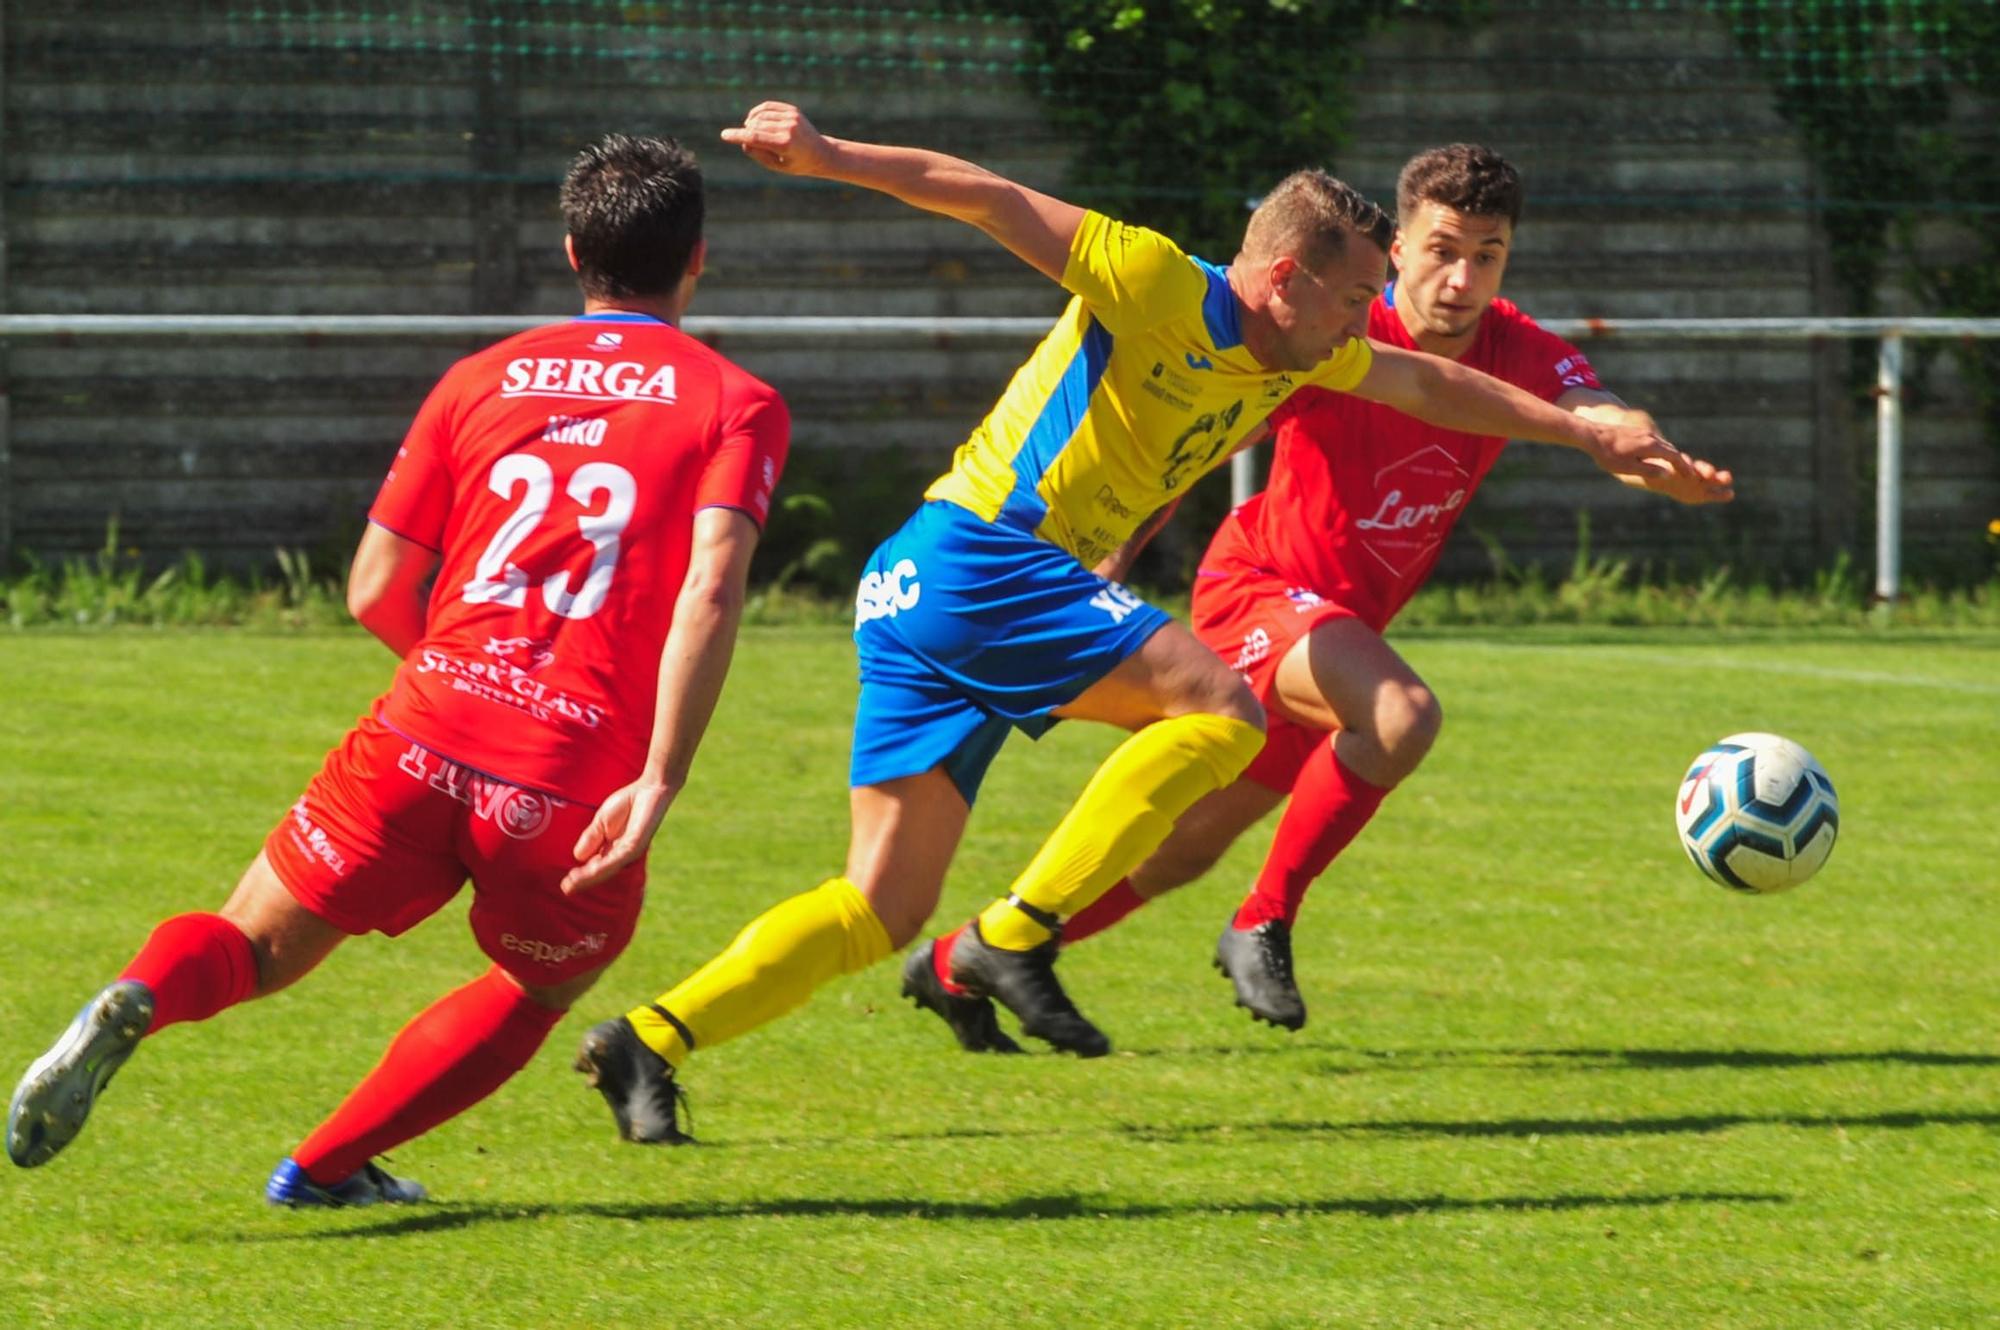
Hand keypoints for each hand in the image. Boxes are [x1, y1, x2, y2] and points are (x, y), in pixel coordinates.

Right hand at [561, 779, 677, 894]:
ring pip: (607, 869)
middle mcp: (621, 854)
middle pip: (600, 872)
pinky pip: (618, 858)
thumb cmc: (627, 804)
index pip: (595, 867)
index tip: (565, 885)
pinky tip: (591, 869)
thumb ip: (591, 838)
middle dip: (583, 881)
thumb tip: (578, 857)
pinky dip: (603, 865)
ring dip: (589, 877)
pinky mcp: (636, 845)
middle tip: (566, 889)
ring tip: (573, 883)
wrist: (648, 789)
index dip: (581, 876)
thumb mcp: (601, 823)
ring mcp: (630, 851)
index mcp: (612, 849)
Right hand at [720, 102, 833, 175]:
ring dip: (751, 122)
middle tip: (747, 142)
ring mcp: (791, 117)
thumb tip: (743, 141)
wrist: (820, 153)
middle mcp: (788, 128)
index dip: (737, 136)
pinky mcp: (792, 110)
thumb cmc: (797, 164)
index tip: (724, 135)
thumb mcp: (777, 166)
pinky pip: (767, 107)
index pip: (755, 137)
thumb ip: (759, 155)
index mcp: (785, 144)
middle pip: (755, 125)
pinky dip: (758, 112)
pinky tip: (754, 119)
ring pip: (760, 115)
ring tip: (751, 131)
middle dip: (746, 132)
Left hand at [1590, 422, 1734, 504]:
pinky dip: (1661, 451)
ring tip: (1678, 468)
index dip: (1684, 468)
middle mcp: (1650, 437)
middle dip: (1682, 463)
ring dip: (1672, 456)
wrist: (1591, 435)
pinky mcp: (1636, 433)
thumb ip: (1650, 471)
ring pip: (1663, 446)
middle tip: (1692, 474)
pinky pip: (1654, 443)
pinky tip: (1659, 458)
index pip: (1675, 457)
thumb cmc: (1608, 455)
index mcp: (1651, 446)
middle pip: (1671, 451)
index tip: (1693, 477)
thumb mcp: (1628, 467)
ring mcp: (1643, 433)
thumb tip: (1669, 475)